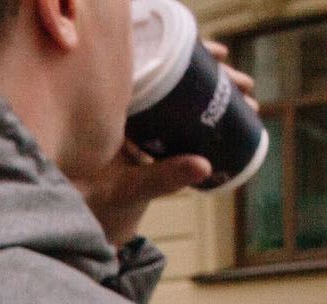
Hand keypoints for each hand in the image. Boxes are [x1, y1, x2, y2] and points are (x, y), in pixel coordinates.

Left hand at [82, 40, 259, 245]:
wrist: (79, 225)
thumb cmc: (91, 206)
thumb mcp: (128, 191)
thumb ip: (162, 179)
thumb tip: (205, 166)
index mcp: (107, 109)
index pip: (151, 68)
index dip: (189, 56)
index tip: (220, 55)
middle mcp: (119, 108)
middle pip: (170, 78)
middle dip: (212, 77)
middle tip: (246, 86)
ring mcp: (134, 122)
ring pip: (176, 97)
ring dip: (212, 94)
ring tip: (247, 101)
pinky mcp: (143, 137)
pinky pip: (175, 115)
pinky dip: (201, 112)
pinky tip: (231, 113)